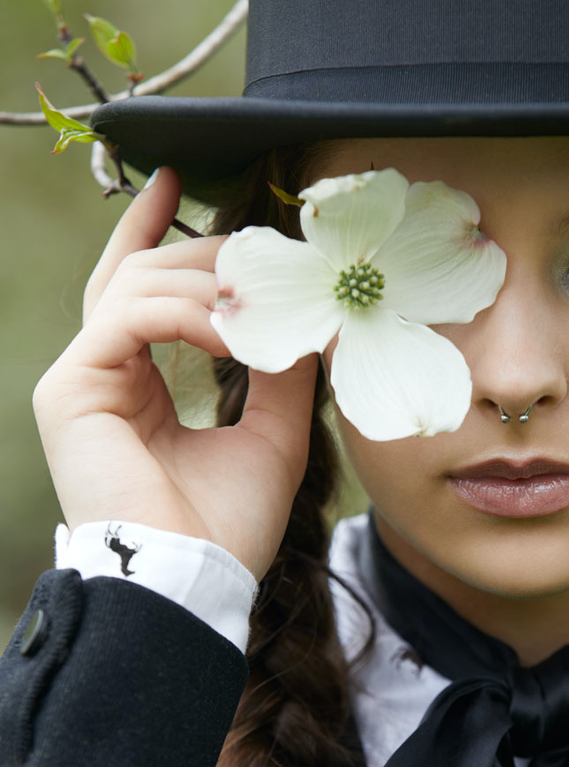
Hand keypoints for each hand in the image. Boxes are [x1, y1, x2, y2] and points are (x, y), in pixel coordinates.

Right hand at [32, 167, 318, 581]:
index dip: (160, 233)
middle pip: (144, 275)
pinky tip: (233, 332)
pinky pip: (127, 314)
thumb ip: (281, 371)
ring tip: (262, 307)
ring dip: (209, 286)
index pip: (142, 291)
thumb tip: (301, 312)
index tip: (187, 182)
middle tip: (264, 252)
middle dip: (208, 254)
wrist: (196, 585)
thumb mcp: (274, 435)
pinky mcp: (70, 389)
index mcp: (138, 387)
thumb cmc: (228, 528)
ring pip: (136, 285)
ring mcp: (79, 381)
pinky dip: (187, 313)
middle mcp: (101, 376)